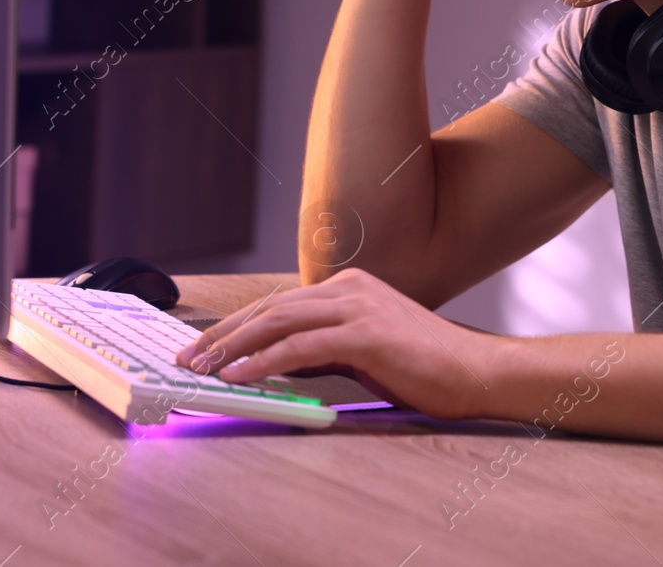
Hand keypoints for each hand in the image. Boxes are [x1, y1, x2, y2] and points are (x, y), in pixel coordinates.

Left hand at [173, 267, 495, 420]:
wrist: (474, 372)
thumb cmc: (424, 367)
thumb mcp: (362, 352)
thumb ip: (320, 350)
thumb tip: (270, 363)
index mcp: (350, 287)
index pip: (279, 304)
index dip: (236, 326)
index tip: (204, 347)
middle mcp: (350, 288)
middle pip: (270, 308)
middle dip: (223, 334)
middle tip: (188, 357)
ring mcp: (359, 307)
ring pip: (279, 322)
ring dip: (233, 347)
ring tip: (203, 367)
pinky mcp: (367, 333)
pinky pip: (302, 346)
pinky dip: (264, 360)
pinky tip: (240, 375)